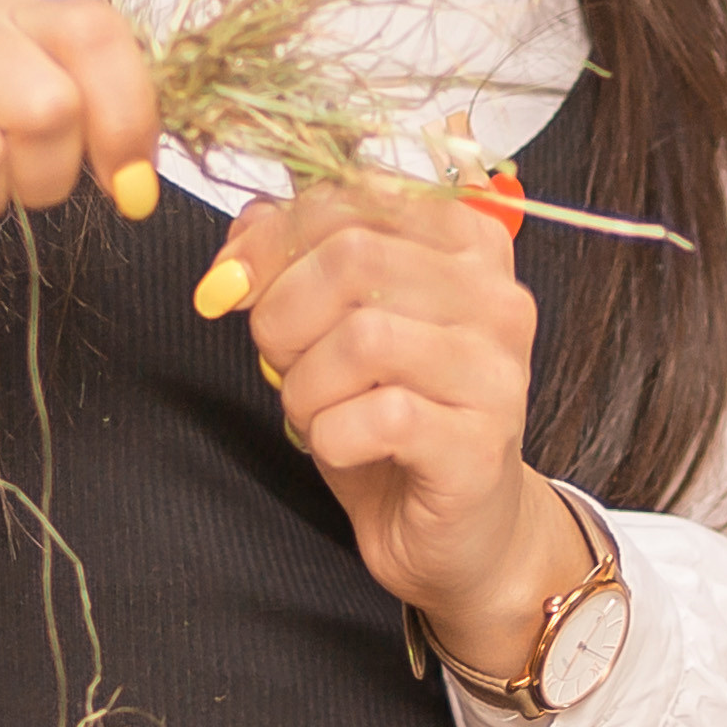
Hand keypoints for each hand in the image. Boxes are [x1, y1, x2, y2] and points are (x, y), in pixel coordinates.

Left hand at [208, 175, 587, 672]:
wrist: (459, 530)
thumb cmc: (393, 417)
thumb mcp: (333, 324)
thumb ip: (295, 258)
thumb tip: (246, 226)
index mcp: (465, 243)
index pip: (354, 197)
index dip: (272, 237)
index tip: (230, 284)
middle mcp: (495, 295)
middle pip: (354, 258)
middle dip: (283, 313)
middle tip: (278, 361)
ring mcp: (496, 370)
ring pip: (363, 338)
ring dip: (306, 384)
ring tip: (314, 411)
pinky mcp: (480, 443)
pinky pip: (378, 417)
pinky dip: (331, 435)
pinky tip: (341, 446)